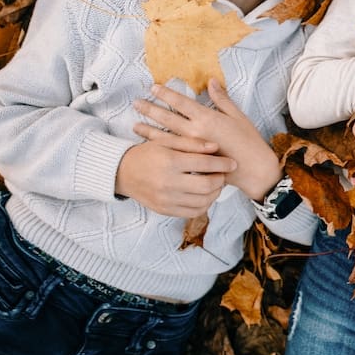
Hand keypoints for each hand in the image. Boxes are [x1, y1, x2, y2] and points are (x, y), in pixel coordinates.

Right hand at [116, 137, 231, 216]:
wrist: (121, 172)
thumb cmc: (147, 153)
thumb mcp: (166, 141)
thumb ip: (192, 144)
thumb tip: (216, 147)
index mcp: (170, 162)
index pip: (205, 164)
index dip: (223, 163)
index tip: (232, 162)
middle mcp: (168, 183)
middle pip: (207, 186)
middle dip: (221, 179)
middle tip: (224, 174)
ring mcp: (166, 199)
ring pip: (202, 202)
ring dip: (215, 193)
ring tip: (215, 183)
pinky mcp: (164, 210)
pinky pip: (192, 212)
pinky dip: (204, 205)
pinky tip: (205, 195)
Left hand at [133, 80, 282, 200]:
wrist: (254, 169)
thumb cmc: (249, 140)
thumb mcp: (238, 116)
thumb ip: (222, 99)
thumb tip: (211, 81)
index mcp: (208, 117)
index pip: (181, 102)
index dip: (166, 94)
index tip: (153, 87)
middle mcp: (196, 131)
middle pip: (167, 118)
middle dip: (150, 109)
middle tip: (136, 103)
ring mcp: (192, 148)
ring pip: (165, 136)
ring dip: (149, 130)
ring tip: (134, 125)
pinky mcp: (192, 161)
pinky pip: (171, 152)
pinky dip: (158, 147)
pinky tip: (149, 145)